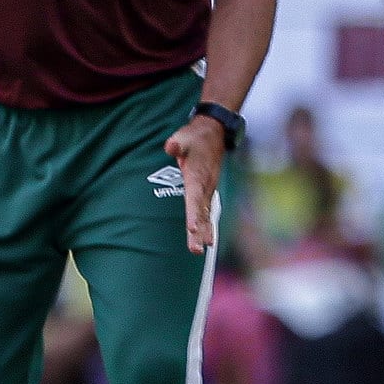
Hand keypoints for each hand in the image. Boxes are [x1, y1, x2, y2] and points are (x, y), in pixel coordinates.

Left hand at [164, 117, 226, 253]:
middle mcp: (205, 186)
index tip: (193, 229)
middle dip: (199, 231)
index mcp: (198, 175)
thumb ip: (177, 143)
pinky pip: (207, 212)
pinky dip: (208, 227)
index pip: (195, 197)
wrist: (213, 132)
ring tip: (199, 250)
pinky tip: (207, 241)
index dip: (194, 214)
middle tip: (195, 249)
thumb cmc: (195, 136)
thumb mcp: (184, 136)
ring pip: (206, 215)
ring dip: (204, 233)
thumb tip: (170, 147)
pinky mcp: (207, 192)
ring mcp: (208, 190)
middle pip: (201, 212)